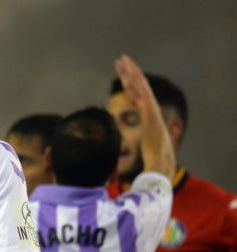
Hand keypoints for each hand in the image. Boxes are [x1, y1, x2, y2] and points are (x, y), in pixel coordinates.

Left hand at [114, 54, 174, 178]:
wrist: (161, 163)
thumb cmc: (153, 156)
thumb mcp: (143, 142)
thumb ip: (139, 137)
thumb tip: (131, 140)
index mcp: (147, 113)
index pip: (136, 93)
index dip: (129, 81)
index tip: (121, 71)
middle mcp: (150, 109)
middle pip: (138, 86)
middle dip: (129, 71)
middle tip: (121, 58)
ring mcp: (152, 111)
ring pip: (141, 87)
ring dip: (132, 73)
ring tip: (123, 60)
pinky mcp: (151, 116)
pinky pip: (143, 97)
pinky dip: (136, 86)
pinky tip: (130, 76)